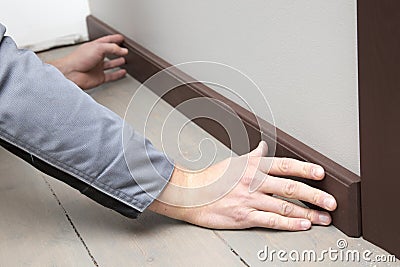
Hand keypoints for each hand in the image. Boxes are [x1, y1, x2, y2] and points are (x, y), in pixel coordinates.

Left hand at [49, 35, 127, 89]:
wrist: (71, 74)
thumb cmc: (78, 60)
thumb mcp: (98, 48)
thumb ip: (112, 48)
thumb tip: (123, 50)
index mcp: (94, 47)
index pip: (106, 41)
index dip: (114, 38)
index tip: (121, 38)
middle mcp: (95, 57)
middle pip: (108, 52)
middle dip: (116, 50)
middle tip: (124, 49)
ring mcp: (97, 68)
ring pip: (110, 64)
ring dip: (117, 62)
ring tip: (124, 59)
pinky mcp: (99, 77)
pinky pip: (111, 76)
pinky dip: (117, 74)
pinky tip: (122, 72)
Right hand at [149, 141, 336, 230]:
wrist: (190, 194)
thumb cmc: (211, 178)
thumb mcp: (234, 162)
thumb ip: (253, 156)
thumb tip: (264, 147)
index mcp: (252, 166)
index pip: (284, 165)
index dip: (305, 168)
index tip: (322, 174)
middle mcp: (253, 182)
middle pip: (290, 188)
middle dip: (315, 196)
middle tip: (332, 202)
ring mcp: (249, 200)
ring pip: (284, 206)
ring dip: (307, 213)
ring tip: (324, 218)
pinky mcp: (243, 216)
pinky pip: (270, 221)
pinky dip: (289, 224)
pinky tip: (302, 225)